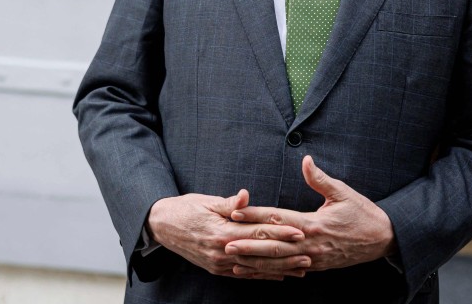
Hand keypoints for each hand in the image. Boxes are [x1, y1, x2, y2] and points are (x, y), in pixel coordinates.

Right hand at [146, 189, 308, 278]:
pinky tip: (278, 276)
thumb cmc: (185, 209)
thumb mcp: (206, 201)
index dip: (280, 232)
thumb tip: (246, 196)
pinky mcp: (217, 269)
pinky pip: (244, 274)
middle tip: (309, 253)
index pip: (258, 232)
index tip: (300, 231)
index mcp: (221, 232)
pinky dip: (263, 276)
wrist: (162, 226)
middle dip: (287, 254)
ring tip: (301, 268)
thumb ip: (229, 203)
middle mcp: (222, 251)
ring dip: (280, 269)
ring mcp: (220, 263)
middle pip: (261, 253)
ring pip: (256, 268)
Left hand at [225, 156, 395, 276]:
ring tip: (234, 261)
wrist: (384, 239)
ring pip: (280, 262)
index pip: (278, 218)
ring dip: (256, 262)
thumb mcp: (343, 192)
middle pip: (274, 245)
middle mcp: (311, 243)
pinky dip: (272, 272)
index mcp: (314, 223)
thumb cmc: (363, 212)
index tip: (235, 213)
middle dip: (248, 244)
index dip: (255, 216)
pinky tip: (257, 272)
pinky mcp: (318, 265)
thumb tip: (306, 160)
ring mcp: (314, 257)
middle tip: (225, 243)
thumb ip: (320, 179)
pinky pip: (291, 269)